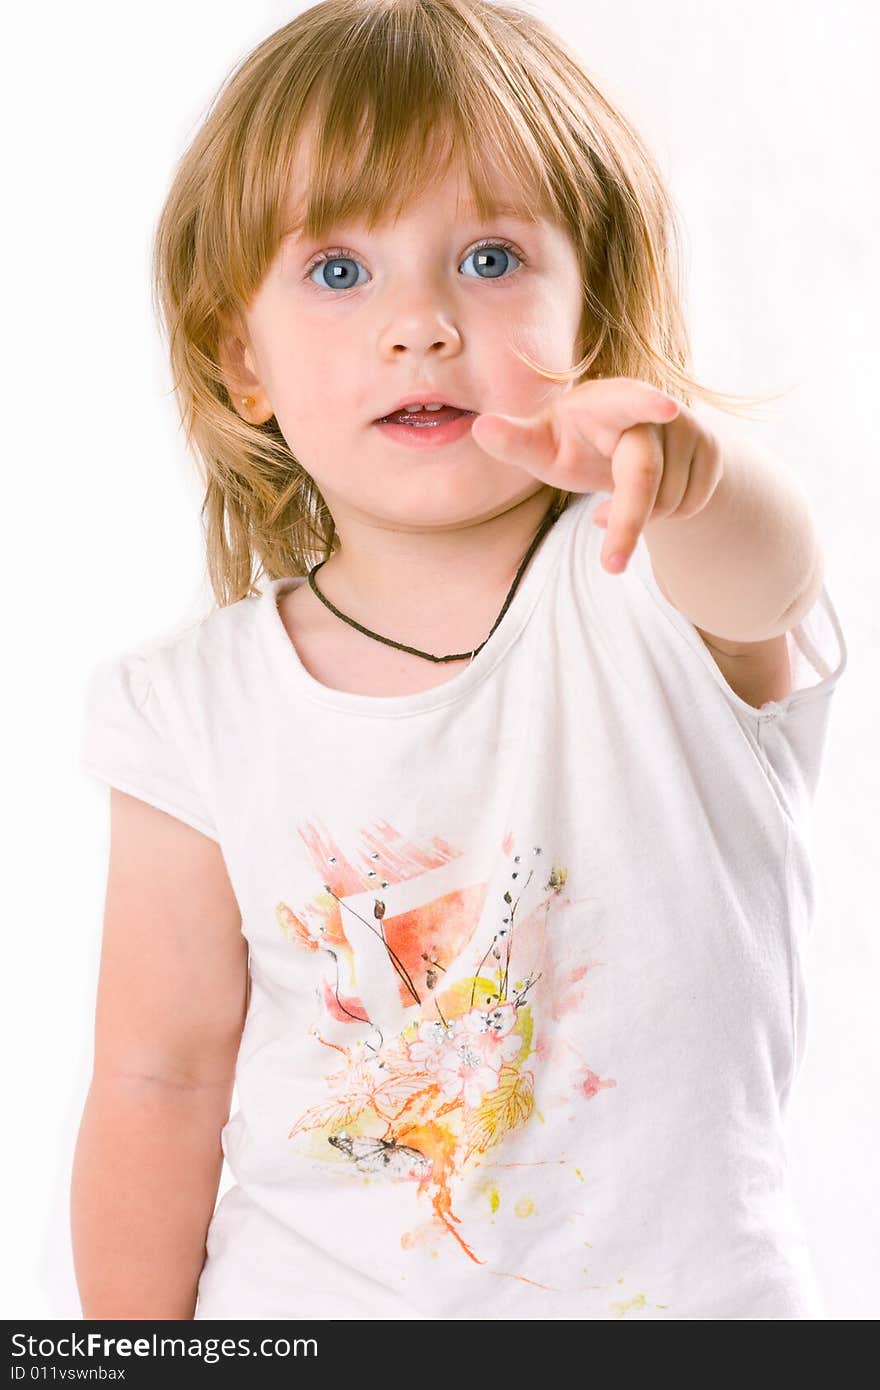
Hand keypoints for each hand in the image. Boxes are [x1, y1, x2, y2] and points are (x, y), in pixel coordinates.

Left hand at [470, 377, 723, 572]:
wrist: (631, 443)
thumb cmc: (573, 442)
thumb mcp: (542, 445)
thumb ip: (515, 441)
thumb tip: (481, 428)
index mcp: (607, 401)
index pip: (628, 400)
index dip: (646, 402)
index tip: (667, 408)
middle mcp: (655, 409)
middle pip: (644, 476)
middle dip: (629, 523)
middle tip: (610, 566)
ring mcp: (690, 430)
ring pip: (668, 499)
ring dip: (639, 517)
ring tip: (618, 498)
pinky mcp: (712, 453)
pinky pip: (690, 504)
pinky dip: (665, 517)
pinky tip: (647, 499)